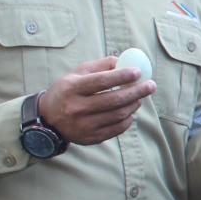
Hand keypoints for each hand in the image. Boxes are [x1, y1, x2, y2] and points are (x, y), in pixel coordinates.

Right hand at [40, 57, 156, 144]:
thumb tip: (125, 61)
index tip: (138, 72)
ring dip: (134, 104)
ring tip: (140, 97)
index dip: (122, 76)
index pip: (101, 81)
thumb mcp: (78, 74)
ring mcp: (84, 125)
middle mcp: (77, 108)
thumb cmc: (68, 91)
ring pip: (118, 115)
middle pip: (114, 100)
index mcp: (72, 88)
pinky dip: (128, 119)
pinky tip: (131, 111)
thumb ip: (101, 66)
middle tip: (151, 85)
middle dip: (137, 92)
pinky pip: (117, 128)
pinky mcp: (91, 138)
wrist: (49, 119)